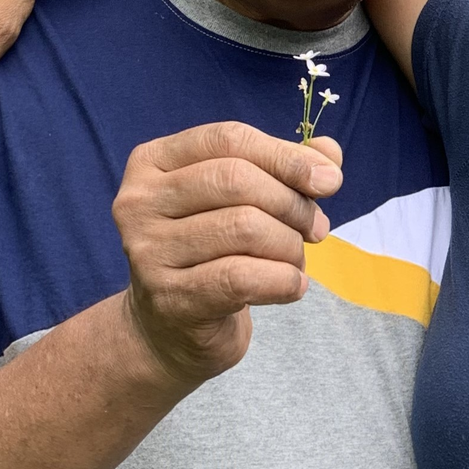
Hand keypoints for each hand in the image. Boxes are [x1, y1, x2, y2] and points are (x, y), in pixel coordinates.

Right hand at [112, 122, 343, 386]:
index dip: (286, 156)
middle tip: (317, 229)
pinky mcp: (169, 298)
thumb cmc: (214, 249)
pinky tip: (293, 287)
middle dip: (292, 203)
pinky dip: (284, 280)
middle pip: (237, 179)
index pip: (229, 139)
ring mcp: (148, 251)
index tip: (330, 181)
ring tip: (296, 260)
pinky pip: (242, 278)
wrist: (171, 329)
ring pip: (245, 227)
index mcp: (154, 161)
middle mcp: (139, 201)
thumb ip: (287, 167)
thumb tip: (329, 154)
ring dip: (291, 245)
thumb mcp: (245, 198)